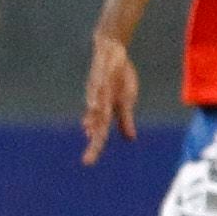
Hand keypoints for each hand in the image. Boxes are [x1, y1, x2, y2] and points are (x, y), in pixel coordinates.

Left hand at [80, 35, 138, 163]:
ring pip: (94, 109)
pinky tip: (94, 106)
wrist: (113, 52)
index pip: (100, 133)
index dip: (94, 147)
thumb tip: (129, 139)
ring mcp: (97, 90)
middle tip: (88, 161)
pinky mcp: (99, 76)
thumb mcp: (126, 101)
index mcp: (105, 111)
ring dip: (92, 122)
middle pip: (96, 126)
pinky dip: (95, 97)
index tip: (88, 163)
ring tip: (90, 136)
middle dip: (93, 143)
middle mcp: (97, 103)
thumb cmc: (119, 78)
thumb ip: (125, 120)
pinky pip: (97, 88)